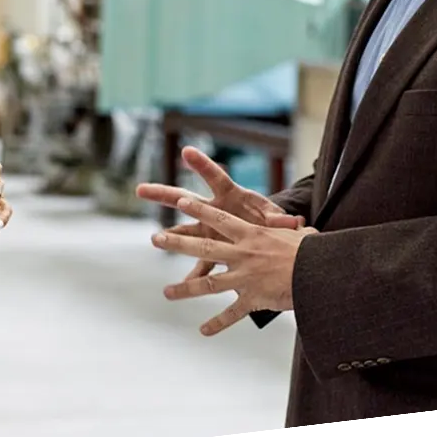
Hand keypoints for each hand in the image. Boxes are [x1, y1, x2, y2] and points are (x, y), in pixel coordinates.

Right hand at [136, 146, 304, 283]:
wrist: (268, 237)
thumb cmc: (268, 219)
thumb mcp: (274, 218)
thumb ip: (279, 222)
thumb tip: (295, 222)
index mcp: (230, 196)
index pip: (214, 177)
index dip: (201, 165)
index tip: (185, 152)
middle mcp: (213, 212)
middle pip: (185, 200)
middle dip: (162, 195)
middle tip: (141, 189)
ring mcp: (210, 232)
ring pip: (185, 232)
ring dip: (171, 236)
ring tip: (155, 239)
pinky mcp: (214, 253)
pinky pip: (201, 265)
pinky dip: (195, 276)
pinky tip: (183, 285)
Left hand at [150, 192, 317, 335]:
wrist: (320, 274)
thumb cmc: (312, 251)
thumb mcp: (297, 234)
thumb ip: (288, 230)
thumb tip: (297, 223)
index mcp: (252, 234)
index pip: (220, 218)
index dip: (199, 209)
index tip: (181, 202)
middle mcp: (243, 254)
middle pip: (204, 247)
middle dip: (177, 243)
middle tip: (156, 239)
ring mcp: (245, 278)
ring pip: (209, 285)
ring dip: (186, 289)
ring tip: (166, 292)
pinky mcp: (253, 299)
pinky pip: (231, 314)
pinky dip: (217, 324)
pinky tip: (203, 331)